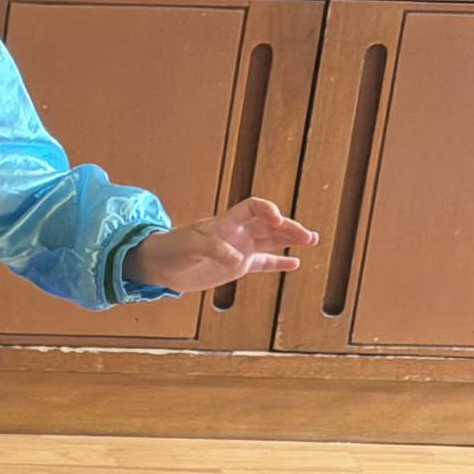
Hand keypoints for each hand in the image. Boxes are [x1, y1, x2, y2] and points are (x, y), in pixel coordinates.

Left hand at [125, 198, 318, 294]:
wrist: (160, 266)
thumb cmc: (172, 249)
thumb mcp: (190, 247)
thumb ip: (214, 250)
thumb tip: (237, 259)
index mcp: (226, 222)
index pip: (253, 207)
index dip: (267, 210)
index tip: (276, 219)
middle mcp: (237, 233)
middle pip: (269, 225)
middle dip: (289, 228)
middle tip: (307, 236)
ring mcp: (240, 249)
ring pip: (271, 241)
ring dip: (290, 240)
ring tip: (312, 240)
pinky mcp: (238, 266)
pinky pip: (263, 262)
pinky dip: (278, 263)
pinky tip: (295, 263)